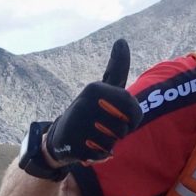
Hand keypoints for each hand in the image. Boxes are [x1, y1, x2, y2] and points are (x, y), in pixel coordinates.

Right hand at [47, 39, 136, 164]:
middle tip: (107, 126)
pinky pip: (103, 154)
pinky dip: (100, 154)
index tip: (123, 115)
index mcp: (95, 89)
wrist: (62, 136)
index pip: (132, 108)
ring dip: (110, 143)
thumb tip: (122, 41)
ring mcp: (79, 125)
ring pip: (113, 142)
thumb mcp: (103, 87)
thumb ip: (116, 67)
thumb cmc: (91, 109)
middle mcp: (85, 104)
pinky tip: (89, 146)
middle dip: (120, 132)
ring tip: (96, 135)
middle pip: (124, 128)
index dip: (133, 117)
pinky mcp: (75, 145)